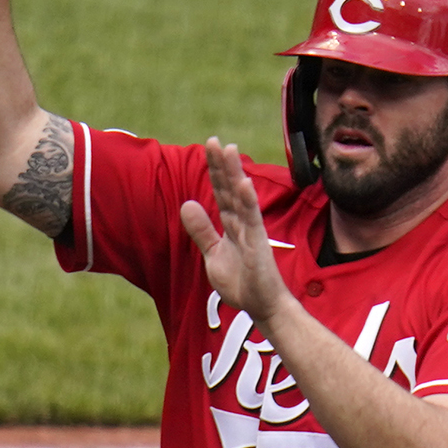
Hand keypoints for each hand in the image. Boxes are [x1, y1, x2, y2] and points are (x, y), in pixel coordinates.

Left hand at [177, 141, 289, 323]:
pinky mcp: (258, 245)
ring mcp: (252, 232)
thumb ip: (201, 231)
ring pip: (241, 198)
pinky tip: (243, 184)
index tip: (209, 146)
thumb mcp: (213, 254)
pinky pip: (252, 220)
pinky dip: (248, 201)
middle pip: (230, 189)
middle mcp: (243, 223)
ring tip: (229, 151)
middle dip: (222, 165)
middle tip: (214, 140)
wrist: (261, 306)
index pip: (221, 192)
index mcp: (231, 225)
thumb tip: (187, 204)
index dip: (215, 170)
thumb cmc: (242, 282)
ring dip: (235, 174)